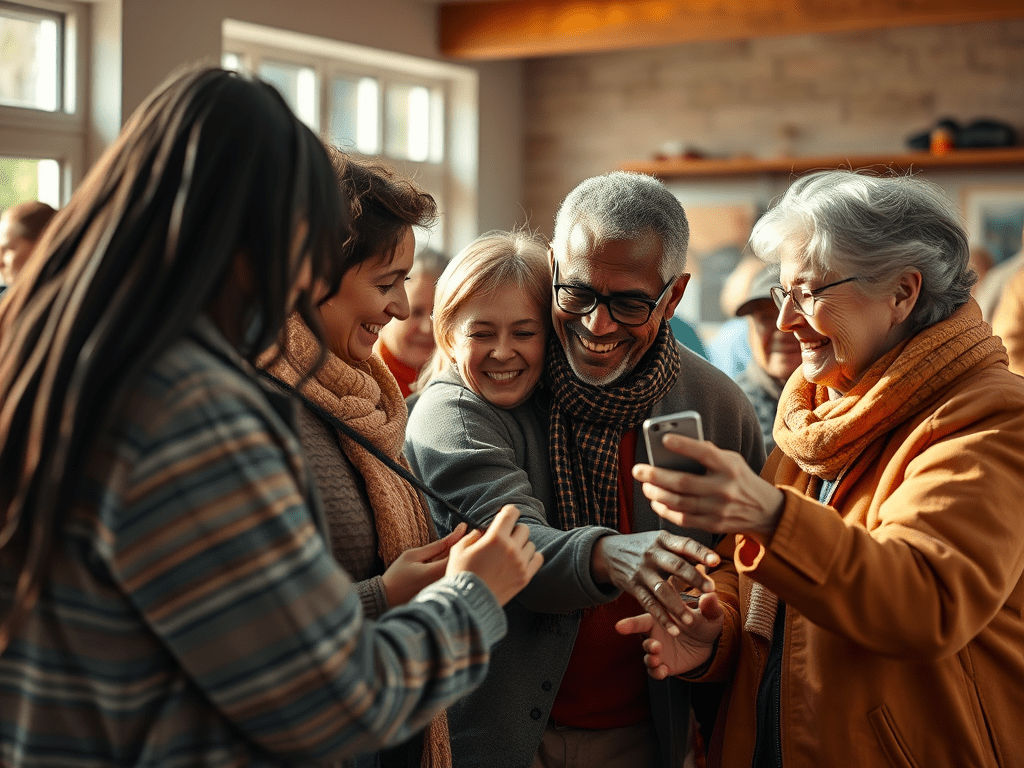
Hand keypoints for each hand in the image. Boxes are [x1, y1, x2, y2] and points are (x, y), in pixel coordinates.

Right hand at [382, 523, 468, 606]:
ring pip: (456, 568)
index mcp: (434, 572)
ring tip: (462, 540)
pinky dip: (453, 564)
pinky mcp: (440, 592)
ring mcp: (441, 588)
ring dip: (459, 555)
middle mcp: (441, 582)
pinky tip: (454, 556)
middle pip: (459, 561)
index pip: (455, 552)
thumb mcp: (411, 556)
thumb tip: (452, 537)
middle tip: (466, 531)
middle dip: (463, 545)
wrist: (386, 599)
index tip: (463, 525)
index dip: (461, 538)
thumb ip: (433, 548)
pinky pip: (450, 575)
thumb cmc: (396, 575)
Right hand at [446, 505, 543, 605]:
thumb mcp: (459, 550)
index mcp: (495, 538)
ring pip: (531, 544)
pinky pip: (538, 559)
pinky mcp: (525, 577)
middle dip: (513, 530)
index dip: (508, 512)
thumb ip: (472, 536)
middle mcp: (511, 549)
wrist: (468, 603)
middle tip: (504, 539)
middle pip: (523, 528)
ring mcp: (520, 563)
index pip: (511, 513)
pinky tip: (521, 560)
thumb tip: (483, 531)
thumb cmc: (461, 574)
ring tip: (510, 553)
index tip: (505, 516)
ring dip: (522, 545)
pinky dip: (531, 557)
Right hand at [591, 530, 719, 636]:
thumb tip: (712, 560)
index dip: (701, 553)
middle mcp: (652, 554)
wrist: (609, 552)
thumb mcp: (662, 541)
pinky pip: (649, 604)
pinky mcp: (633, 587)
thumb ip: (684, 550)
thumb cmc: (646, 547)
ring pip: (662, 590)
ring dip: (677, 606)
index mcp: (664, 540)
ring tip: (691, 620)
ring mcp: (642, 571)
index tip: (717, 561)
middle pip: (676, 566)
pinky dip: (662, 618)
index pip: (685, 545)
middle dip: (695, 578)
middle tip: (711, 590)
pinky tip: (674, 630)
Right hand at [615, 592, 724, 679]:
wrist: (709, 643)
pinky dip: (657, 672)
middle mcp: (655, 635)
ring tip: (657, 658)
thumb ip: (709, 607)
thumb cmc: (704, 622)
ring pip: (647, 657)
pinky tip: (663, 670)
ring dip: (650, 659)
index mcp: (660, 619)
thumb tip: (711, 595)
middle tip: (655, 645)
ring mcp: (659, 652)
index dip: (629, 624)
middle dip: (646, 644)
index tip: (619, 627)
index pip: (642, 621)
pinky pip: (655, 671)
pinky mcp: (665, 665)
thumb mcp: (709, 615)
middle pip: (643, 640)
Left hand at [633, 434, 785, 543]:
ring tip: (645, 486)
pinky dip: (666, 511)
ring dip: (657, 495)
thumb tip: (675, 446)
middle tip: (638, 470)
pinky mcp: (714, 525)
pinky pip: (683, 519)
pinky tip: (656, 502)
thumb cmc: (740, 479)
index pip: (704, 453)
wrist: (765, 510)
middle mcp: (724, 488)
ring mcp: (719, 509)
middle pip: (683, 482)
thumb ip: (708, 453)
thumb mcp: (732, 460)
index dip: (684, 446)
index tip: (664, 439)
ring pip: (679, 503)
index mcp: (729, 466)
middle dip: (656, 476)